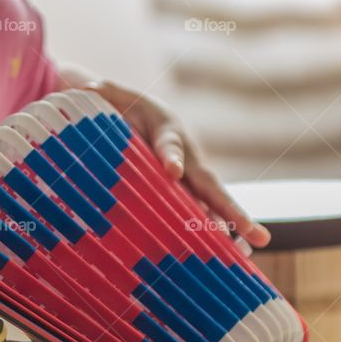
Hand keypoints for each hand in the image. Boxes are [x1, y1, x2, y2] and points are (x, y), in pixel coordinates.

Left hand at [57, 73, 270, 247]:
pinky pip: (207, 214)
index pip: (169, 145)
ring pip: (215, 204)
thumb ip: (105, 93)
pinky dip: (221, 234)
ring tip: (252, 247)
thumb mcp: (117, 97)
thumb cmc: (131, 108)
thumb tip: (88, 86)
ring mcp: (193, 180)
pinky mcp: (190, 194)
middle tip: (248, 227)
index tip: (171, 170)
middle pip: (209, 184)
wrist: (148, 117)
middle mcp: (189, 159)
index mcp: (168, 132)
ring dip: (233, 226)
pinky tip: (237, 256)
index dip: (171, 156)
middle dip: (228, 207)